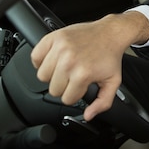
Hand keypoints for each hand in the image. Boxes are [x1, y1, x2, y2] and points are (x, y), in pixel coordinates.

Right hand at [30, 11, 148, 120]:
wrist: (111, 33)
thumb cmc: (110, 56)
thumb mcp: (113, 82)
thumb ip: (103, 103)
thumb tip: (88, 116)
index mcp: (82, 73)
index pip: (66, 99)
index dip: (75, 94)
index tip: (81, 85)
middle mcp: (69, 61)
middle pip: (53, 89)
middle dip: (64, 86)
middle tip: (74, 75)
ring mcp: (59, 48)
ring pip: (42, 76)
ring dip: (53, 75)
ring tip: (65, 68)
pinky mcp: (53, 38)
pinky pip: (35, 57)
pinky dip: (42, 60)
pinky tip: (55, 60)